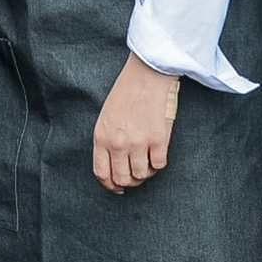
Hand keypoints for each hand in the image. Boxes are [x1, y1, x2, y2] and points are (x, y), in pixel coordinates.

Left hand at [92, 53, 178, 193]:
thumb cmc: (127, 91)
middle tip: (137, 173)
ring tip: (148, 158)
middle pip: (122, 179)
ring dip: (146, 171)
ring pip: (141, 175)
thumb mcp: (107, 116)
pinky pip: (159, 165)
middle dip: (130, 181)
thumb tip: (114, 165)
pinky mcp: (158, 140)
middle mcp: (117, 143)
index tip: (119, 187)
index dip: (111, 185)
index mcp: (101, 136)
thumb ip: (107, 140)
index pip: (102, 173)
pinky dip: (159, 162)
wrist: (147, 74)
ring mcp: (138, 143)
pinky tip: (158, 151)